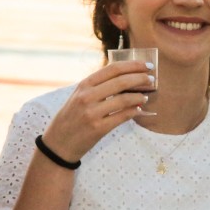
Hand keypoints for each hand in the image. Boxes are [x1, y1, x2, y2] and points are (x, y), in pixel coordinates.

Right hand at [38, 60, 154, 162]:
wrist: (58, 143)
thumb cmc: (71, 118)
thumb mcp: (79, 96)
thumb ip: (98, 87)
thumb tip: (126, 78)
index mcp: (83, 85)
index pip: (112, 69)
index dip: (132, 65)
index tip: (146, 65)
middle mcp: (87, 96)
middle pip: (121, 82)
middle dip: (140, 78)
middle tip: (152, 78)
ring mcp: (92, 113)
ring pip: (124, 99)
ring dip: (139, 96)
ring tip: (146, 96)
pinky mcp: (98, 128)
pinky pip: (122, 117)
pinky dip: (133, 111)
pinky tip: (139, 109)